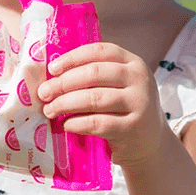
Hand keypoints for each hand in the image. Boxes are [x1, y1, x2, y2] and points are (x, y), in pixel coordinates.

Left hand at [37, 42, 170, 169]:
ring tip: (50, 110)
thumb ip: (95, 76)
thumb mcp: (119, 86)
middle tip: (43, 93)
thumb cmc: (125, 110)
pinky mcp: (133, 128)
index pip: (100, 51)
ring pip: (94, 98)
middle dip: (63, 83)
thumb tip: (52, 73)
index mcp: (133, 63)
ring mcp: (139, 103)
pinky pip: (97, 123)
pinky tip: (66, 125)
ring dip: (65, 104)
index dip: (73, 57)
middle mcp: (139, 79)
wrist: (152, 143)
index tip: (52, 69)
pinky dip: (77, 123)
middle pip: (94, 73)